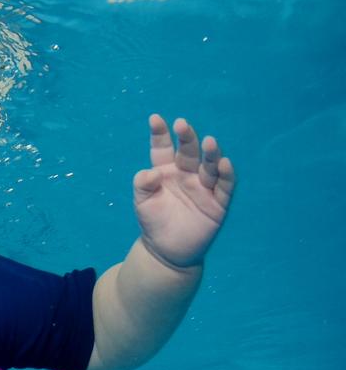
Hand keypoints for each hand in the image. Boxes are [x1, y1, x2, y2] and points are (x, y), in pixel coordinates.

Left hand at [133, 114, 234, 268]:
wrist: (166, 250)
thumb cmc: (153, 221)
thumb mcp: (141, 202)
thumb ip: (142, 184)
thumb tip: (152, 172)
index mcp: (166, 170)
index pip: (163, 148)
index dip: (160, 134)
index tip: (155, 118)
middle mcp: (187, 174)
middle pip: (189, 152)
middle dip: (187, 138)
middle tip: (182, 125)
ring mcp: (204, 187)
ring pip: (210, 166)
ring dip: (211, 154)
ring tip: (209, 142)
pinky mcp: (218, 202)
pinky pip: (225, 186)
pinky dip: (227, 175)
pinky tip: (224, 163)